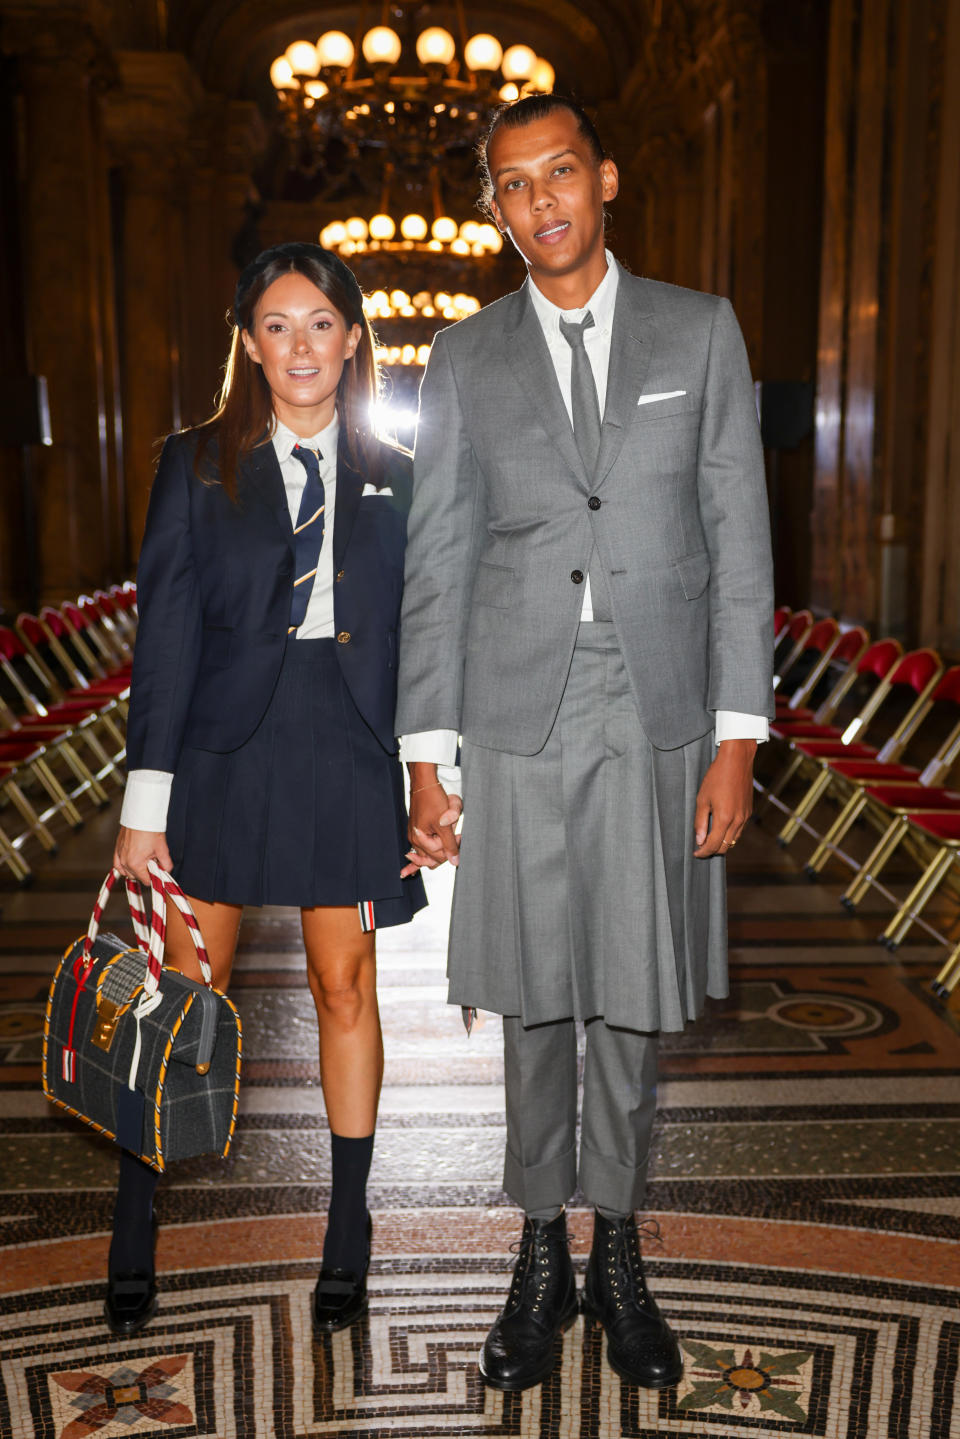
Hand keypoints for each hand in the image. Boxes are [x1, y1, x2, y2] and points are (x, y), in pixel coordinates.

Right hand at [113, 825, 172, 885]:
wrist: (141, 816)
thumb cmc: (150, 831)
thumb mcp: (162, 849)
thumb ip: (166, 864)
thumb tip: (167, 870)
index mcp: (135, 864)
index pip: (145, 881)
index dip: (154, 877)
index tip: (158, 870)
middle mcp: (125, 862)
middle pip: (136, 877)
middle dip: (145, 872)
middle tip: (153, 862)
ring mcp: (119, 855)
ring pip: (126, 872)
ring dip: (135, 869)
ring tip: (144, 859)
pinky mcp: (117, 849)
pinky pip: (117, 865)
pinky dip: (124, 866)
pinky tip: (131, 862)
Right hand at [402, 772, 462, 875]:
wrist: (425, 784)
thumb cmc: (433, 799)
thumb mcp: (445, 823)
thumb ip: (450, 844)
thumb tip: (455, 862)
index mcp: (420, 838)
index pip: (439, 855)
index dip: (451, 848)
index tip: (459, 835)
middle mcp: (415, 840)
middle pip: (433, 858)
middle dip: (446, 849)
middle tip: (457, 835)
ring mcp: (415, 836)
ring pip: (428, 854)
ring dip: (439, 849)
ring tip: (450, 837)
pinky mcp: (417, 833)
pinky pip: (418, 851)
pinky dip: (414, 862)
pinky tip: (405, 873)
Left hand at [693, 738, 755, 857]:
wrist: (737, 761)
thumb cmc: (717, 777)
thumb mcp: (702, 799)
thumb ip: (700, 821)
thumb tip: (699, 840)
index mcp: (724, 818)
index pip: (714, 845)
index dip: (703, 852)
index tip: (696, 853)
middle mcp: (737, 821)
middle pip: (725, 846)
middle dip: (712, 850)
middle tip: (701, 847)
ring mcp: (745, 817)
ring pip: (734, 840)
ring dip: (722, 843)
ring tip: (709, 838)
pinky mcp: (749, 811)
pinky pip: (739, 830)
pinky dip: (730, 834)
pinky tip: (721, 828)